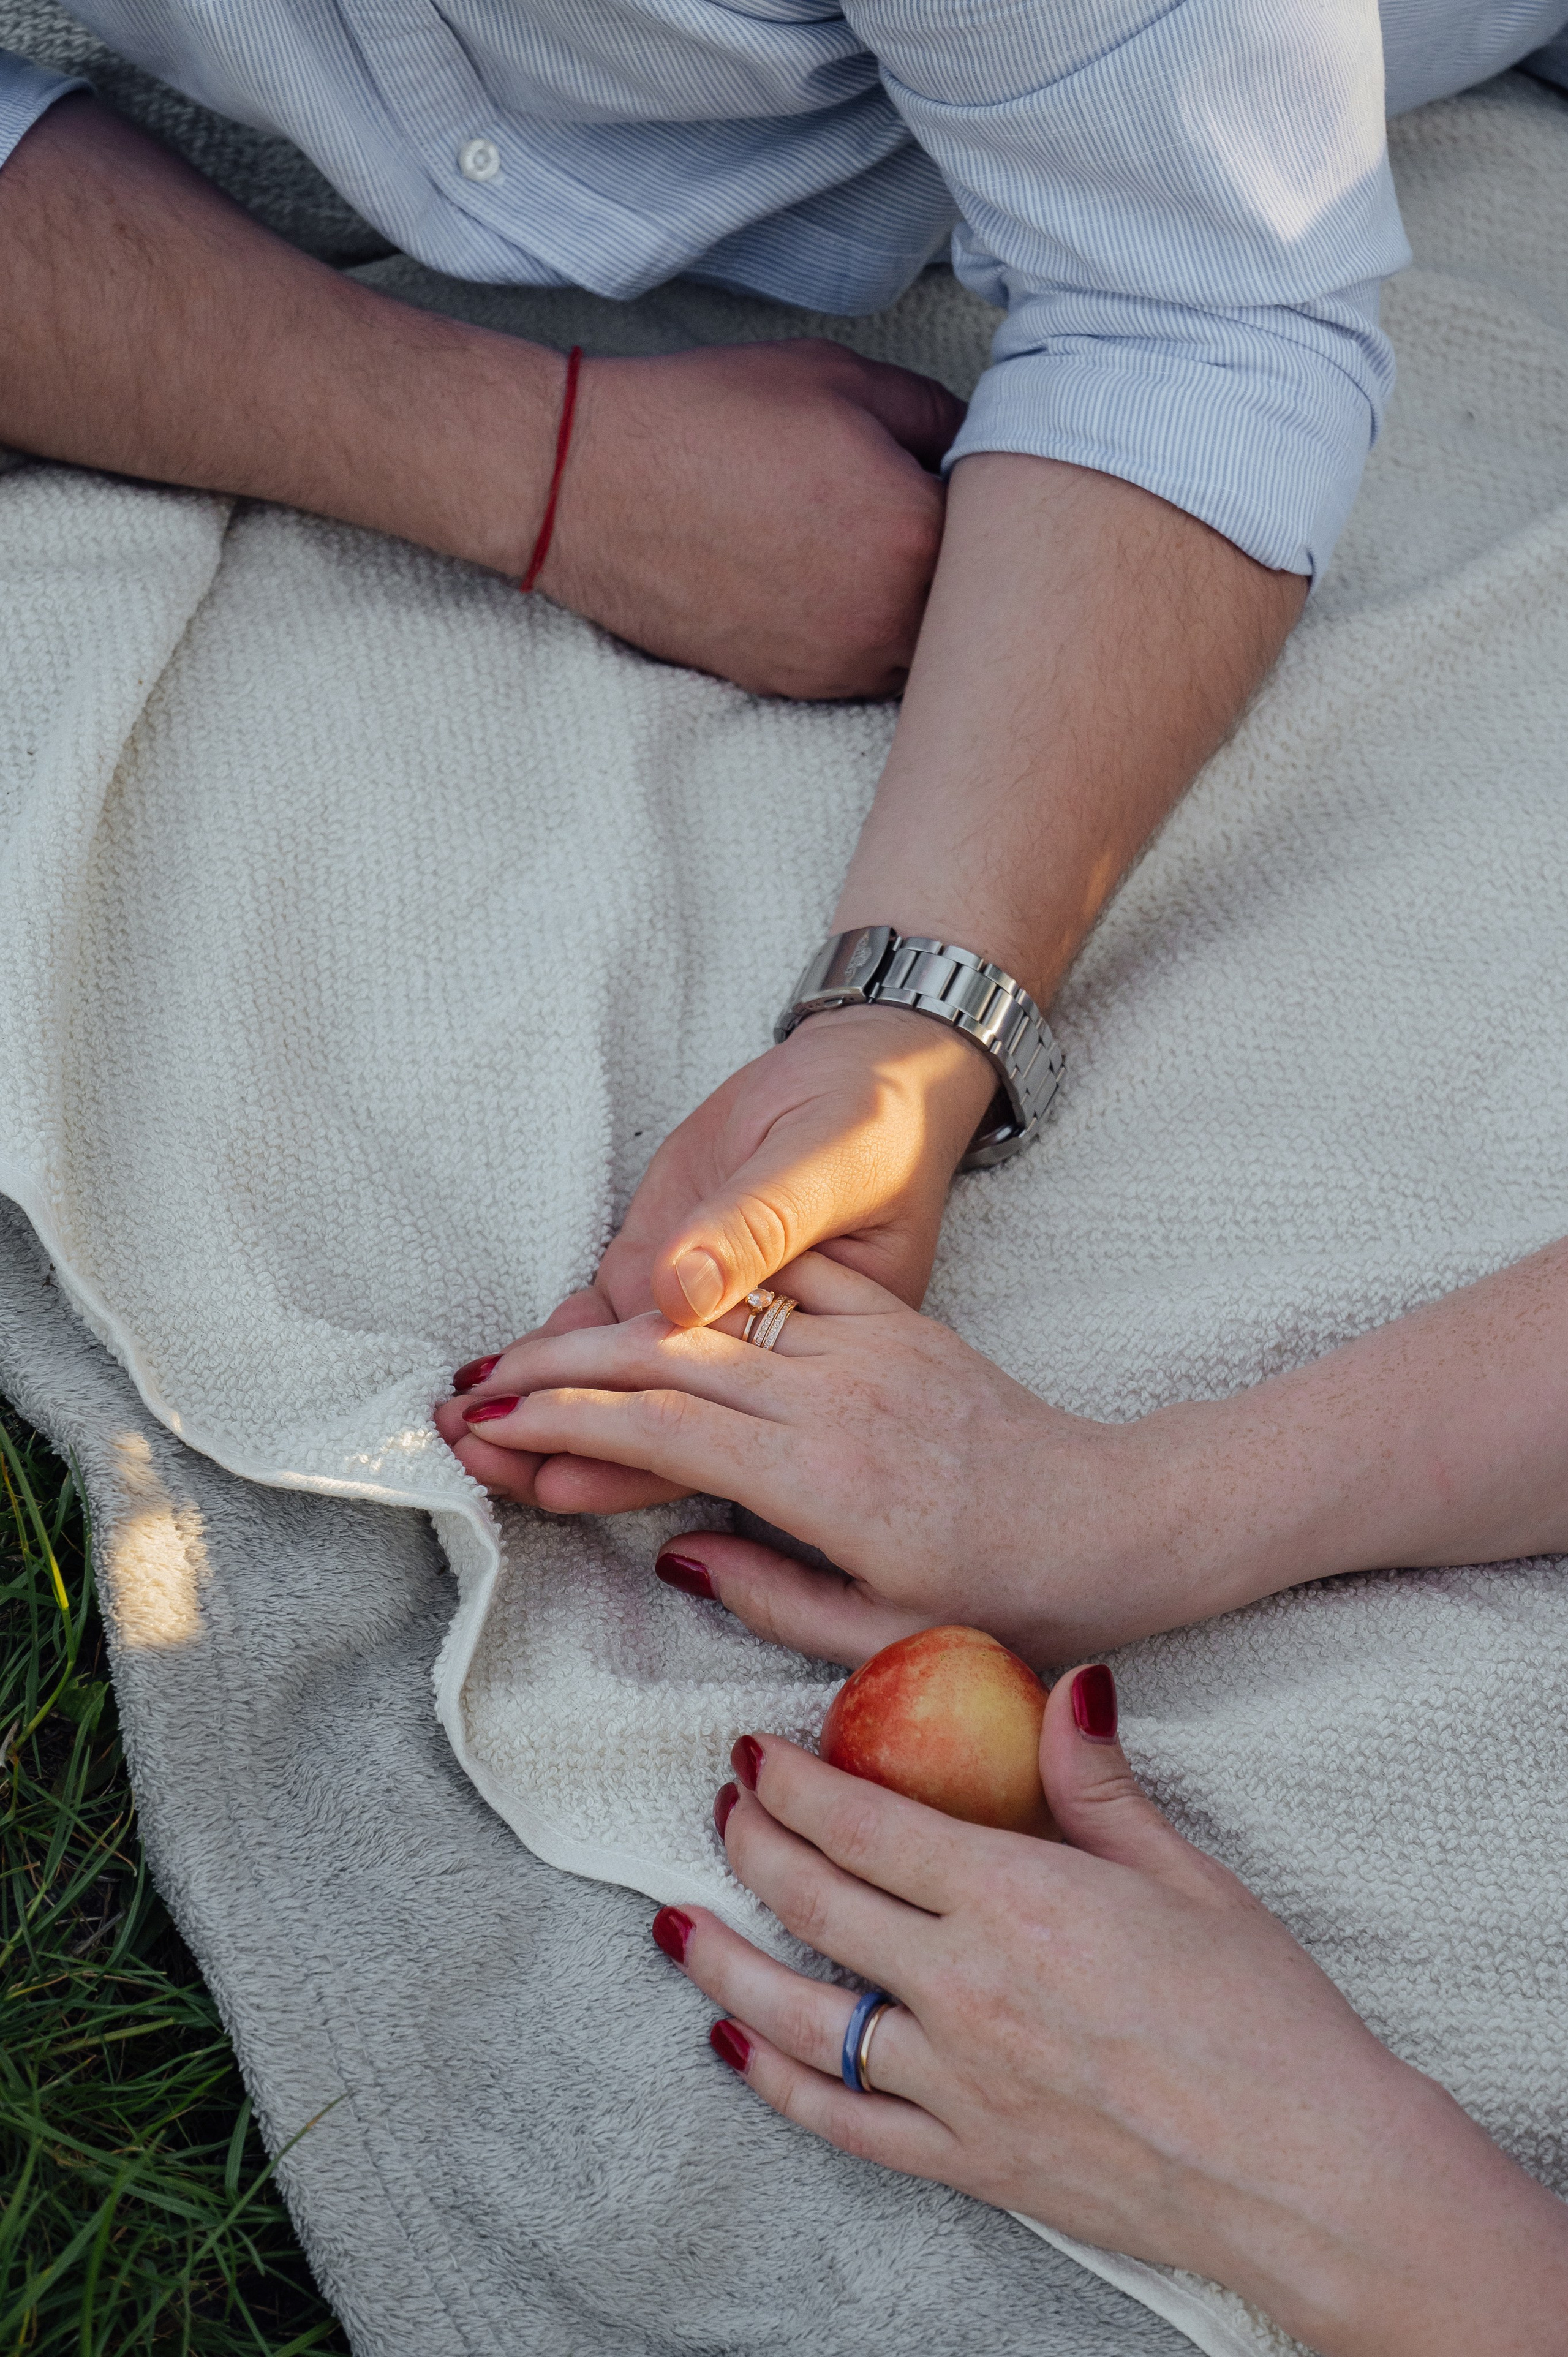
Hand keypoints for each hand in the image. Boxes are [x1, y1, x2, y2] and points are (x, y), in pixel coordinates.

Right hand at [435, 1250, 1222, 1662]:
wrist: (1118, 1520)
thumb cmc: (1007, 1601)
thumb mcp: (885, 1635)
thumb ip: (768, 1594)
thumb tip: (672, 1554)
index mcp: (825, 1480)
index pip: (660, 1431)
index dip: (563, 1423)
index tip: (491, 1429)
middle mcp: (836, 1397)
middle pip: (664, 1357)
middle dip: (555, 1366)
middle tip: (474, 1387)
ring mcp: (867, 1347)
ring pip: (710, 1315)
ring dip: (612, 1325)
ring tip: (532, 1347)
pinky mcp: (897, 1323)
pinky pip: (785, 1283)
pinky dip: (711, 1283)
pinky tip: (653, 1295)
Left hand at [436, 1010, 996, 1519]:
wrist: (866, 1074)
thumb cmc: (873, 1120)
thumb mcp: (828, 1163)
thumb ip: (753, 1228)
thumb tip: (676, 1295)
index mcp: (825, 1357)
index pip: (720, 1425)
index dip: (634, 1456)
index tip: (552, 1465)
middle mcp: (759, 1358)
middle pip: (656, 1422)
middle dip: (559, 1444)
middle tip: (472, 1451)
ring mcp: (706, 1320)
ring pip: (619, 1386)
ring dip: (538, 1408)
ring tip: (458, 1428)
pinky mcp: (668, 1276)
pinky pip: (604, 1328)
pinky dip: (547, 1351)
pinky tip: (489, 1374)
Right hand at [541, 341, 964, 698]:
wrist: (593, 489)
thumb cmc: (712, 421)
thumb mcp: (840, 378)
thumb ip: (935, 413)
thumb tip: (977, 443)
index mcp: (914, 536)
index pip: (1004, 534)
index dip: (991, 501)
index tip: (967, 477)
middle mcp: (888, 621)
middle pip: (975, 613)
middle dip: (967, 571)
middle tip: (931, 519)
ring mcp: (840, 665)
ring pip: (925, 655)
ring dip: (919, 613)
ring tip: (879, 554)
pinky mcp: (795, 686)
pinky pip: (866, 673)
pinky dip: (867, 637)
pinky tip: (832, 584)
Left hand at [653, 1670, 1567, 2356]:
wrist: (1306, 2172)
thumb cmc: (1262, 2014)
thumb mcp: (1186, 1875)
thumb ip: (1099, 1783)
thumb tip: (1067, 1683)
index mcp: (1015, 1899)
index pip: (863, 1824)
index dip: (792, 1782)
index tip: (752, 1751)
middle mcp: (964, 1987)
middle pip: (817, 1902)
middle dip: (751, 1844)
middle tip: (719, 1807)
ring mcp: (957, 2081)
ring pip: (800, 2015)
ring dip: (726, 1961)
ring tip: (674, 1922)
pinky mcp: (969, 2160)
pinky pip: (843, 2121)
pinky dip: (776, 2084)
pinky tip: (733, 2050)